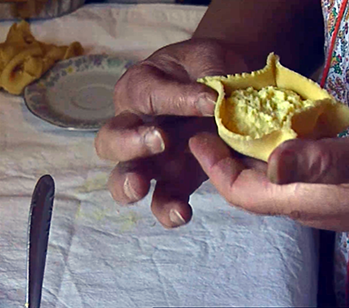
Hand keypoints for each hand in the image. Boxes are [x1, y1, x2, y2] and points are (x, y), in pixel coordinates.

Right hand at [95, 39, 247, 227]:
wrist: (221, 83)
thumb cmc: (206, 67)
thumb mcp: (207, 60)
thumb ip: (208, 78)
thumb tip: (213, 103)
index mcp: (139, 89)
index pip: (148, 96)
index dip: (178, 100)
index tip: (211, 100)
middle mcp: (137, 126)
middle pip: (111, 142)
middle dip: (130, 145)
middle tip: (159, 141)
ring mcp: (153, 157)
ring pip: (124, 177)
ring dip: (130, 185)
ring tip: (143, 188)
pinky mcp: (176, 178)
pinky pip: (163, 198)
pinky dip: (168, 208)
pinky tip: (183, 213)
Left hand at [189, 126, 348, 231]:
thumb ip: (319, 163)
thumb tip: (272, 164)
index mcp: (297, 199)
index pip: (239, 191)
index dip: (213, 167)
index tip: (196, 139)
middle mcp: (298, 201)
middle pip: (248, 184)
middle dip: (224, 158)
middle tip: (209, 127)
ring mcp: (314, 194)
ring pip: (267, 177)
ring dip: (247, 153)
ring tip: (234, 125)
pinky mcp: (328, 185)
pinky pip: (288, 169)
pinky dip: (274, 151)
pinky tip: (277, 132)